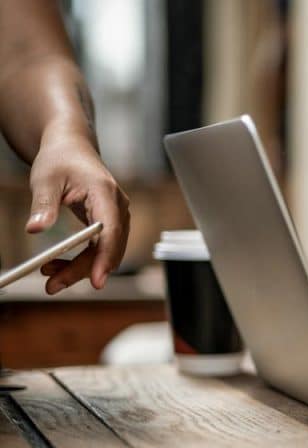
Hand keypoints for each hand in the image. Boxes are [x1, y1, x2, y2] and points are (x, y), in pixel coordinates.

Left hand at [25, 129, 128, 293]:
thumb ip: (43, 204)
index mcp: (105, 193)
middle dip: (84, 270)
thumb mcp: (45, 178)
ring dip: (81, 268)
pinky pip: (101, 248)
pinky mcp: (110, 223)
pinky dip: (83, 260)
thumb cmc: (61, 159)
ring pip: (106, 252)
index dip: (104, 257)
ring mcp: (116, 216)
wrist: (71, 148)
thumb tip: (35, 229)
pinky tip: (60, 265)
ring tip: (49, 276)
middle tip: (52, 285)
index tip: (96, 280)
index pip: (111, 230)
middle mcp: (117, 207)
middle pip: (109, 248)